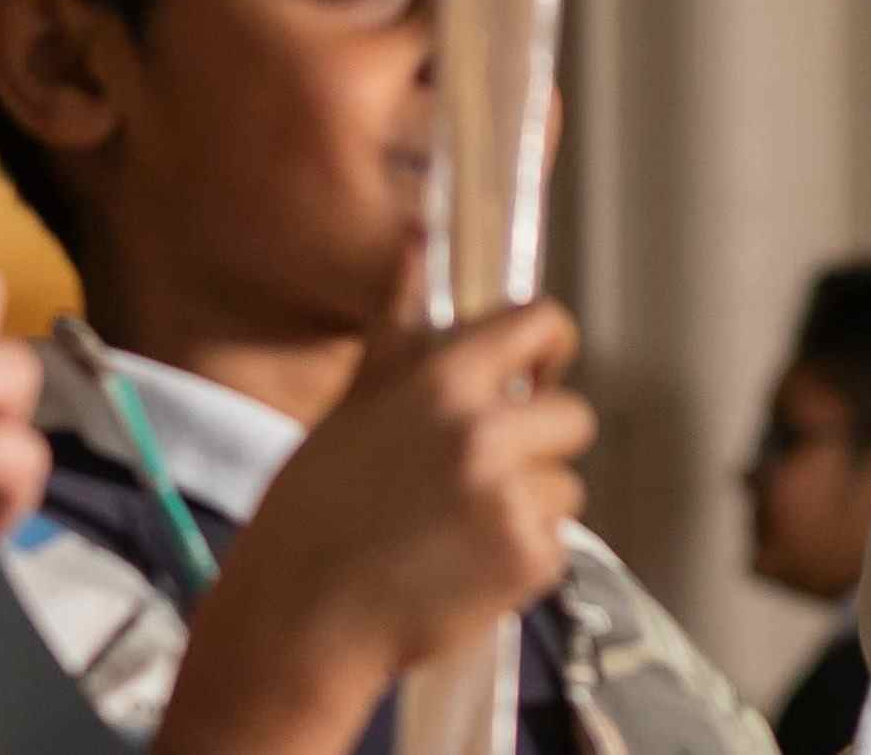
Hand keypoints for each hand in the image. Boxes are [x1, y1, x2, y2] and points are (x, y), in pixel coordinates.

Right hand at [159, 296, 591, 754]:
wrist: (297, 626)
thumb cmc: (310, 518)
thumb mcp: (347, 412)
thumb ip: (400, 332)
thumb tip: (417, 244)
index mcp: (440, 384)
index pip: (540, 324)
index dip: (550, 344)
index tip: (541, 367)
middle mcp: (484, 433)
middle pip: (573, 415)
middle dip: (541, 441)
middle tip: (484, 474)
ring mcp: (511, 500)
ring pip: (566, 486)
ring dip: (529, 504)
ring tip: (458, 530)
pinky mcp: (528, 562)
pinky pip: (556, 543)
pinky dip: (522, 558)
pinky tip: (464, 568)